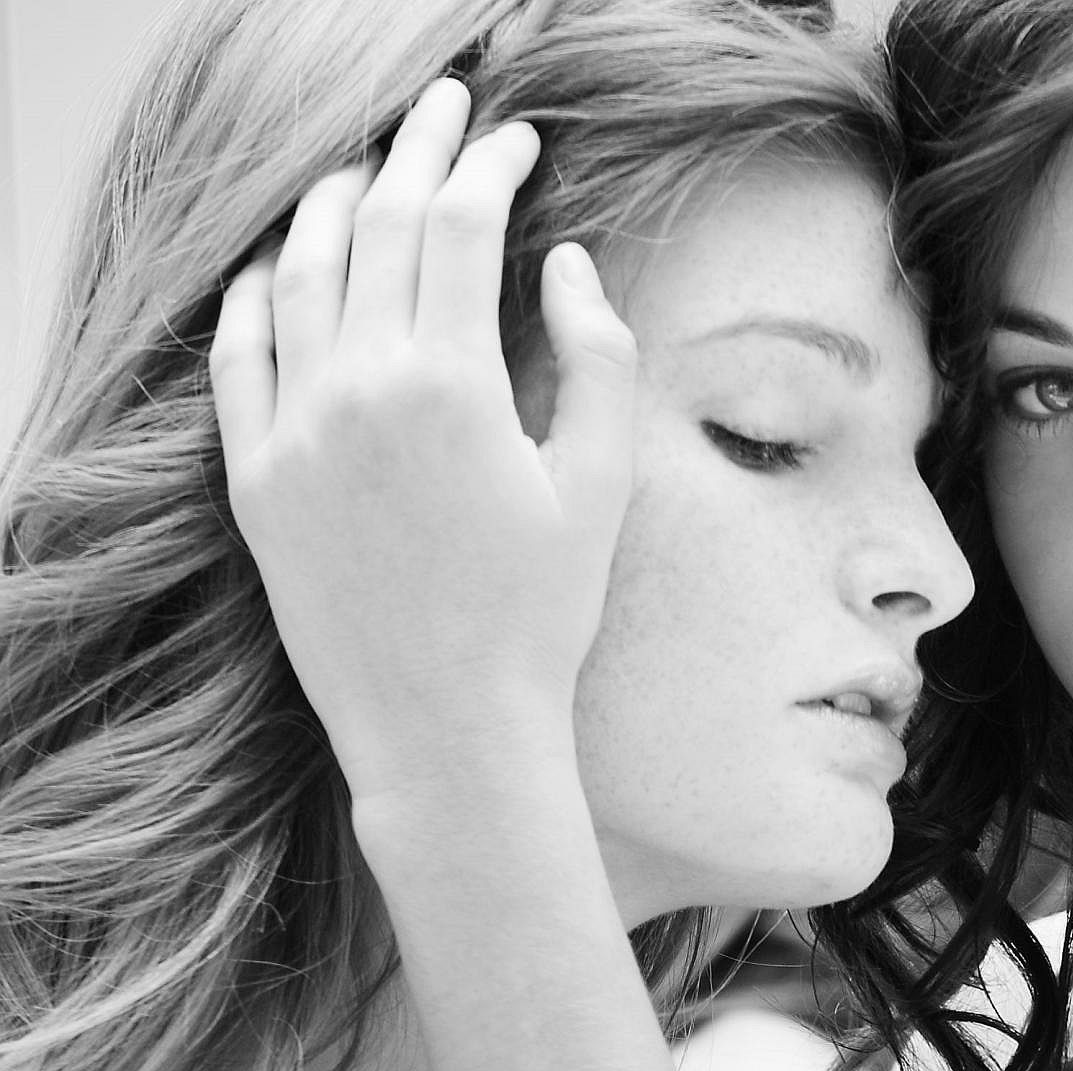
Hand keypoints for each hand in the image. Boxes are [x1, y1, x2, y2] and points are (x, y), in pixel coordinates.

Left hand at [210, 78, 637, 809]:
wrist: (447, 727)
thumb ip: (597, 357)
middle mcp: (355, 389)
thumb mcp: (601, 481)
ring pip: (297, 274)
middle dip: (416, 154)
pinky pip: (240, 353)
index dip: (491, 166)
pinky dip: (260, 291)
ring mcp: (291, 431)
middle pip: (377, 226)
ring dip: (334, 204)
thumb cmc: (540, 613)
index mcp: (448, 382)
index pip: (458, 226)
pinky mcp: (254, 478)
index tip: (517, 139)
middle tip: (445, 110)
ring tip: (365, 167)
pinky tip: (281, 263)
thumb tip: (566, 263)